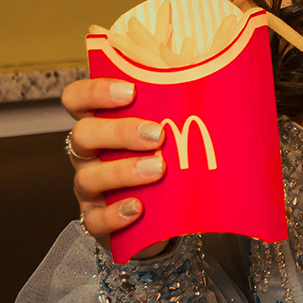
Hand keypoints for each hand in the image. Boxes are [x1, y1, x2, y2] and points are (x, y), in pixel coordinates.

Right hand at [61, 76, 166, 248]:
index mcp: (100, 122)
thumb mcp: (169, 128)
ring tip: (157, 170)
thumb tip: (225, 83)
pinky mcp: (95, 217)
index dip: (95, 92)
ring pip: (87, 177)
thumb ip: (181, 107)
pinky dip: (113, 214)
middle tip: (157, 135)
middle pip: (83, 134)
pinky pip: (93, 219)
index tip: (130, 91)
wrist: (165, 212)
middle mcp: (89, 152)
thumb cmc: (167, 157)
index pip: (77, 98)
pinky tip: (137, 208)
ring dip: (123, 172)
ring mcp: (89, 186)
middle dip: (119, 132)